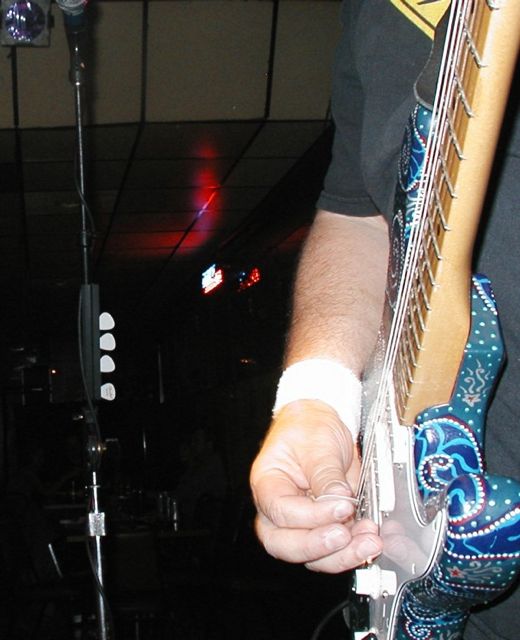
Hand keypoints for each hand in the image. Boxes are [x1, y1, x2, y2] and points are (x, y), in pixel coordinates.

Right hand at [250, 399, 382, 572]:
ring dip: (343, 554)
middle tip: (346, 534)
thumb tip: (339, 500)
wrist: (321, 424)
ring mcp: (301, 524)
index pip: (282, 512)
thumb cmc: (308, 429)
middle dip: (320, 547)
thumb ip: (326, 474)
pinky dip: (354, 550)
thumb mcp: (316, 443)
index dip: (312, 515)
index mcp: (268, 485)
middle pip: (287, 546)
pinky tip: (372, 539)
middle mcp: (279, 512)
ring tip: (370, 540)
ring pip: (313, 557)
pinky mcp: (324, 529)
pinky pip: (335, 551)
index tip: (342, 506)